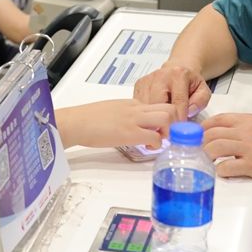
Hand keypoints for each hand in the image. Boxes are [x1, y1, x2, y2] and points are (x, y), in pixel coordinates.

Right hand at [56, 100, 174, 148]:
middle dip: (175, 123)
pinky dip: (157, 145)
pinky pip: (155, 138)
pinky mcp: (129, 133)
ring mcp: (134, 120)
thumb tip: (134, 125)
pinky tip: (147, 148)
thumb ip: (126, 115)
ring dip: (168, 132)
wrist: (76, 122)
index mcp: (132, 103)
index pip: (159, 103)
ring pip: (167, 118)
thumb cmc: (88, 119)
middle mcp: (136, 108)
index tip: (163, 128)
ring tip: (159, 141)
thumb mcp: (112, 111)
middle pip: (170, 107)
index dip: (166, 117)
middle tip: (167, 135)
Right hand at [133, 63, 211, 124]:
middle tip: (167, 132)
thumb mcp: (202, 90)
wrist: (178, 68)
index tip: (179, 131)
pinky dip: (144, 114)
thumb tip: (188, 112)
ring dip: (151, 118)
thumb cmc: (190, 82)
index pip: (178, 100)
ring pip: (146, 105)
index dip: (179, 118)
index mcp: (178, 75)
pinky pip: (138, 104)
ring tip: (160, 128)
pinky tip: (152, 119)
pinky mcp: (139, 85)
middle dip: (162, 120)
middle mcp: (160, 75)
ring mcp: (147, 80)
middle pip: (157, 102)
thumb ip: (200, 102)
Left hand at [201, 112, 251, 193]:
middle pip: (212, 134)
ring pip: (215, 148)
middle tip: (197, 151)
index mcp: (251, 120)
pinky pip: (226, 167)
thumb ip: (246, 126)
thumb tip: (223, 130)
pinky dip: (219, 170)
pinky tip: (221, 172)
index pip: (219, 119)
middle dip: (201, 143)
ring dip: (207, 156)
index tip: (197, 135)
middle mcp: (249, 131)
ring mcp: (251, 149)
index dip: (204, 127)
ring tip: (206, 162)